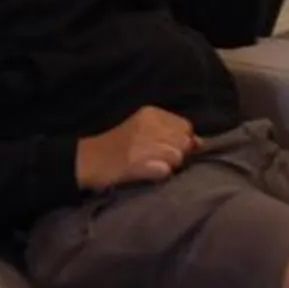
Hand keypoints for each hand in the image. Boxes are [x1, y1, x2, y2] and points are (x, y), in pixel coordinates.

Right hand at [76, 107, 198, 189]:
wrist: (88, 160)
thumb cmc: (117, 146)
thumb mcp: (142, 128)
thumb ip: (170, 131)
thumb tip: (199, 142)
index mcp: (150, 112)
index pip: (185, 126)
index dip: (181, 140)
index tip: (167, 147)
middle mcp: (149, 125)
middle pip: (184, 142)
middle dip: (178, 153)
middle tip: (158, 158)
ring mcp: (143, 144)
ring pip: (177, 158)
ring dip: (168, 165)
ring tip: (149, 165)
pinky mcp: (138, 163)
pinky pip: (166, 171)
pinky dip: (160, 174)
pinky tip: (147, 172)